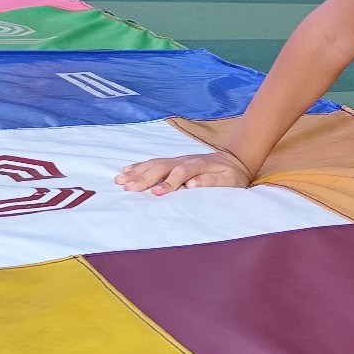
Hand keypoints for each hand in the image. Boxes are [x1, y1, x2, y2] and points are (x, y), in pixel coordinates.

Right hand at [115, 149, 251, 195]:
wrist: (233, 159)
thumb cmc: (232, 174)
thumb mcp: (230, 180)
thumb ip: (212, 181)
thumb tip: (191, 184)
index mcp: (199, 165)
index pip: (180, 172)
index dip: (168, 183)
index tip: (156, 194)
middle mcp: (185, 160)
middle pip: (162, 167)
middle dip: (144, 178)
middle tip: (128, 188)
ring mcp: (177, 159)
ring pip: (154, 164)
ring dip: (137, 172)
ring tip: (120, 180)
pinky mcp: (173, 161)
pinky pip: (154, 162)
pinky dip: (139, 166)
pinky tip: (126, 170)